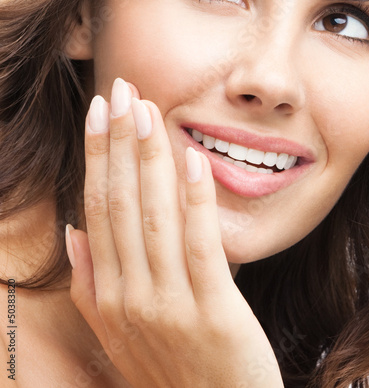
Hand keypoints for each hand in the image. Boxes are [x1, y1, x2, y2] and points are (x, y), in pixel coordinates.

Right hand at [66, 78, 283, 387]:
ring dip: (151, 159)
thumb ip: (92, 283)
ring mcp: (169, 306)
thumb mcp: (119, 334)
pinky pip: (200, 246)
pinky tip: (193, 159)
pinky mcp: (213, 313)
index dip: (98, 157)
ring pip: (155, 217)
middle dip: (120, 142)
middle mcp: (131, 297)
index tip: (100, 112)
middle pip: (121, 204)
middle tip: (121, 91)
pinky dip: (195, 200)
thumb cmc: (173, 371)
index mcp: (108, 296)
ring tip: (149, 111)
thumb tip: (73, 231)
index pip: (97, 209)